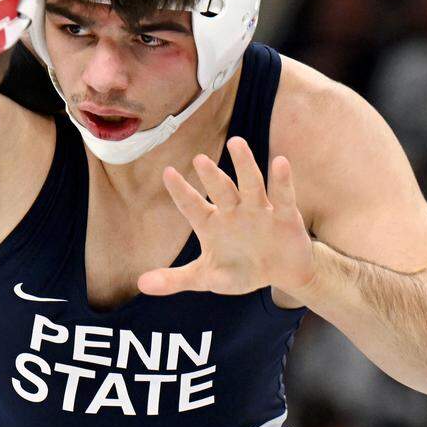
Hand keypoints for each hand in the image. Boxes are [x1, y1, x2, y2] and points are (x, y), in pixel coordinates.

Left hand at [137, 137, 314, 297]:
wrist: (282, 273)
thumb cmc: (241, 270)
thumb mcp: (207, 278)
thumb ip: (175, 279)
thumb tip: (141, 284)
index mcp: (211, 224)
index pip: (192, 206)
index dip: (180, 192)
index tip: (167, 173)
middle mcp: (233, 211)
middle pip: (220, 190)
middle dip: (211, 176)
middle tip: (199, 159)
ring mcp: (259, 210)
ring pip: (250, 184)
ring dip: (244, 165)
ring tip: (236, 142)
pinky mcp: (285, 216)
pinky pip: (283, 196)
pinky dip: (282, 181)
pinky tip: (280, 162)